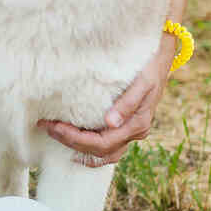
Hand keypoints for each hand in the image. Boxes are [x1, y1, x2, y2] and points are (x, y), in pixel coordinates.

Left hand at [40, 32, 176, 163]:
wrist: (162, 57)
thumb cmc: (150, 67)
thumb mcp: (142, 82)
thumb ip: (127, 103)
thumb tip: (110, 123)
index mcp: (137, 124)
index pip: (102, 143)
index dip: (76, 139)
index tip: (54, 126)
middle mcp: (134, 132)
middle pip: (99, 151)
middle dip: (71, 142)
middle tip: (47, 127)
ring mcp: (130, 131)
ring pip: (105, 153)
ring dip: (79, 149)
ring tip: (57, 137)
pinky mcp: (126, 125)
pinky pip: (107, 145)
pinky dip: (90, 148)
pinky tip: (74, 143)